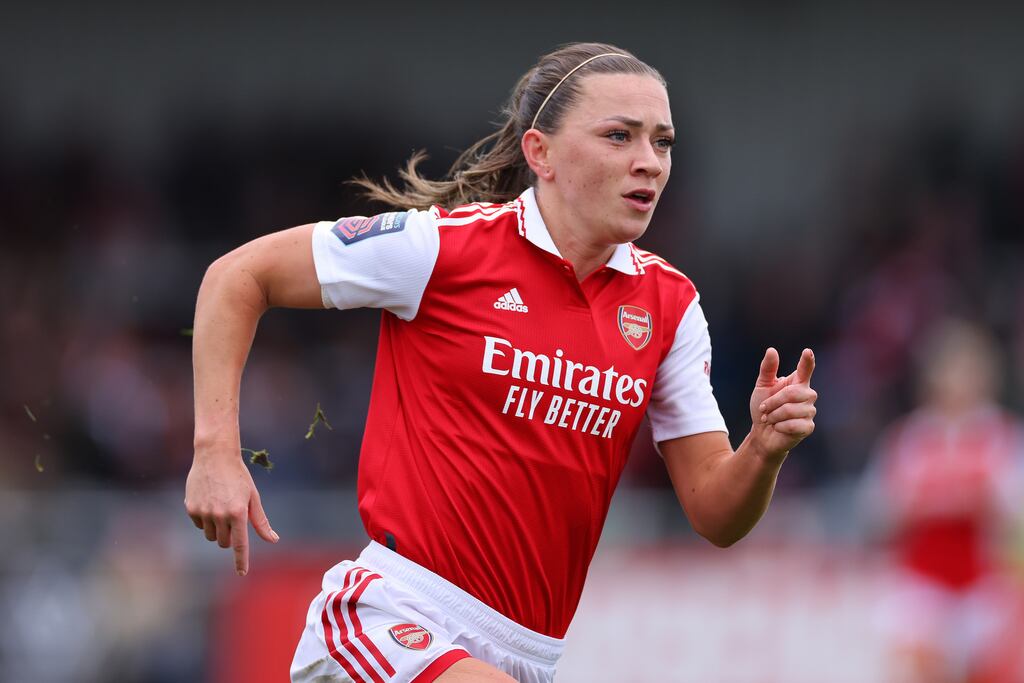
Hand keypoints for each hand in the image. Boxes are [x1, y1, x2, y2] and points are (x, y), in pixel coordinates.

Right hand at [184, 447, 278, 575]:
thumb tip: (273, 540)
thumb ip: (261, 521)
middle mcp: (220, 515)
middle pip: (224, 542)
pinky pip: (199, 525)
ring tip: (221, 506)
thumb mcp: (253, 497)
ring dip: (217, 529)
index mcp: (238, 513)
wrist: (214, 455)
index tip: (242, 573)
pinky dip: (204, 519)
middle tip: (233, 519)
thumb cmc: (238, 476)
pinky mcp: (191, 508)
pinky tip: (209, 501)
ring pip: (211, 536)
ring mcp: (203, 512)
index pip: (240, 544)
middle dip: (230, 537)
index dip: (241, 560)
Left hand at [748, 347, 816, 460]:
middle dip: (772, 402)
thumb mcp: (762, 387)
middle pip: (792, 393)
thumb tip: (771, 350)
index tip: (807, 351)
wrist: (762, 433)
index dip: (808, 361)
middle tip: (764, 409)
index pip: (806, 369)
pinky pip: (792, 424)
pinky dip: (779, 426)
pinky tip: (778, 428)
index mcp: (798, 382)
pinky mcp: (808, 427)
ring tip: (771, 419)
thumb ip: (767, 369)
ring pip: (790, 410)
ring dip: (773, 416)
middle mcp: (808, 395)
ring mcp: (810, 411)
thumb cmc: (763, 408)